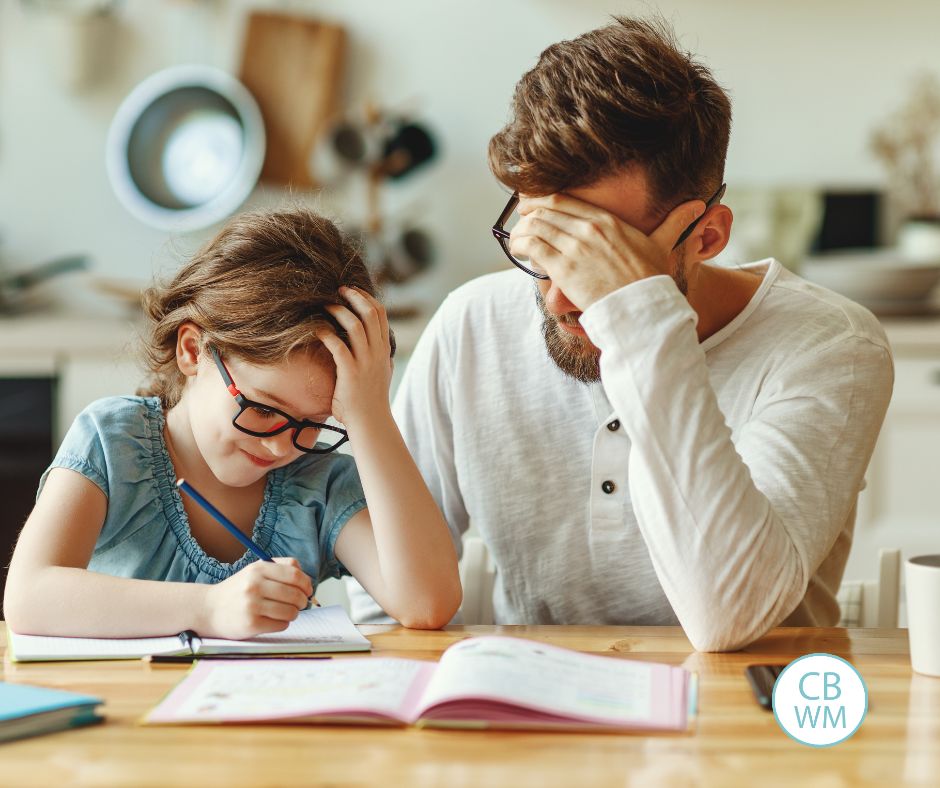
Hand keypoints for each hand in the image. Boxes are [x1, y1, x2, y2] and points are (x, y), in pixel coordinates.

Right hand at [202, 557, 313, 639]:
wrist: (208, 609)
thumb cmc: (238, 590)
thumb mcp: (255, 571)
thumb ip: (281, 568)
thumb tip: (307, 580)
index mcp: (258, 569)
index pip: (295, 574)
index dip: (307, 583)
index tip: (308, 590)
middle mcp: (254, 585)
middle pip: (295, 594)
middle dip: (303, 601)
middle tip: (300, 604)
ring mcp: (252, 605)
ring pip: (291, 611)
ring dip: (293, 614)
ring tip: (285, 612)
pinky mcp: (251, 624)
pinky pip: (281, 625)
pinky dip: (282, 624)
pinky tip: (273, 620)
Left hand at [319, 286, 392, 428]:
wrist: (370, 421)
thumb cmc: (371, 399)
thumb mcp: (383, 372)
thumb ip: (380, 355)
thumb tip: (379, 342)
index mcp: (384, 349)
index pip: (381, 314)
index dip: (366, 297)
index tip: (353, 291)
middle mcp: (377, 352)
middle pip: (370, 313)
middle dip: (354, 296)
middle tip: (338, 289)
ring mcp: (365, 362)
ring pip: (355, 325)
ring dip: (339, 312)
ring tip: (326, 306)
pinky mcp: (350, 372)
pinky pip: (338, 346)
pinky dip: (326, 334)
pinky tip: (316, 330)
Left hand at [509, 193, 705, 309]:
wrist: (642, 308)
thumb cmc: (650, 280)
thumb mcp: (662, 245)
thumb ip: (674, 223)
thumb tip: (698, 207)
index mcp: (607, 220)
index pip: (564, 200)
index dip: (542, 199)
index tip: (532, 204)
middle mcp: (589, 228)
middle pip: (545, 209)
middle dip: (527, 212)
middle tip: (520, 219)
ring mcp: (575, 247)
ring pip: (534, 225)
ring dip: (520, 230)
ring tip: (517, 239)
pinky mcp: (563, 268)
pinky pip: (531, 245)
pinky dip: (519, 244)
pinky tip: (517, 250)